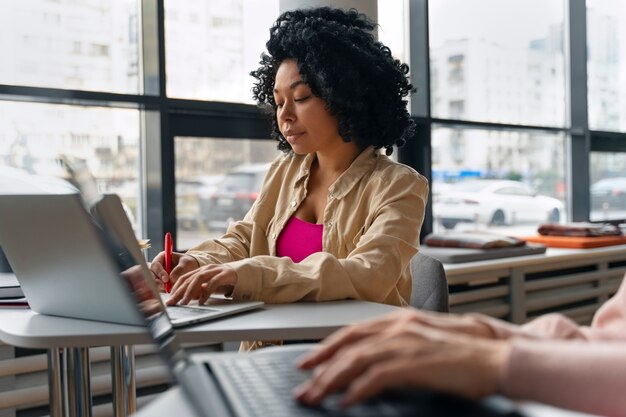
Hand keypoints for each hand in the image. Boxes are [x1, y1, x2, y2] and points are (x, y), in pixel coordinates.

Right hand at [150, 251, 198, 291]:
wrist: (192, 268)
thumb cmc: (188, 262)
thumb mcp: (186, 263)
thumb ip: (179, 269)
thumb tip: (171, 278)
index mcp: (162, 257)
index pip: (156, 264)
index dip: (160, 272)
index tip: (166, 279)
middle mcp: (158, 266)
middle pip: (152, 274)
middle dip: (157, 281)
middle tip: (164, 287)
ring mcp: (158, 275)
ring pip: (154, 282)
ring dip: (159, 287)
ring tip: (168, 290)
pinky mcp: (161, 283)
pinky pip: (159, 288)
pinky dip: (163, 290)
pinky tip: (169, 291)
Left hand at [166, 264, 237, 305]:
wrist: (243, 273)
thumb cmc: (225, 281)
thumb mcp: (210, 286)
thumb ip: (200, 290)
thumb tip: (189, 297)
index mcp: (201, 270)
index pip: (184, 278)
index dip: (175, 288)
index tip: (169, 299)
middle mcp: (206, 268)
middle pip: (189, 278)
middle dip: (179, 291)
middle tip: (172, 302)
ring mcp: (216, 270)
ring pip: (198, 279)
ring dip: (190, 291)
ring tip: (185, 302)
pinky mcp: (225, 274)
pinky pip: (213, 282)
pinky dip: (206, 292)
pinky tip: (202, 301)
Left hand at [294, 309, 509, 406]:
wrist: (499, 355)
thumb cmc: (468, 351)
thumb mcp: (427, 339)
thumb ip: (401, 344)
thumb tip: (377, 360)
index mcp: (400, 319)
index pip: (354, 331)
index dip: (328, 346)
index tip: (311, 361)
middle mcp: (399, 326)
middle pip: (348, 344)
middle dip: (320, 365)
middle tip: (303, 384)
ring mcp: (406, 343)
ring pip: (355, 360)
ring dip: (330, 381)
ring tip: (315, 397)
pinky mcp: (415, 363)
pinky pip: (375, 377)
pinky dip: (356, 390)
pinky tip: (346, 403)